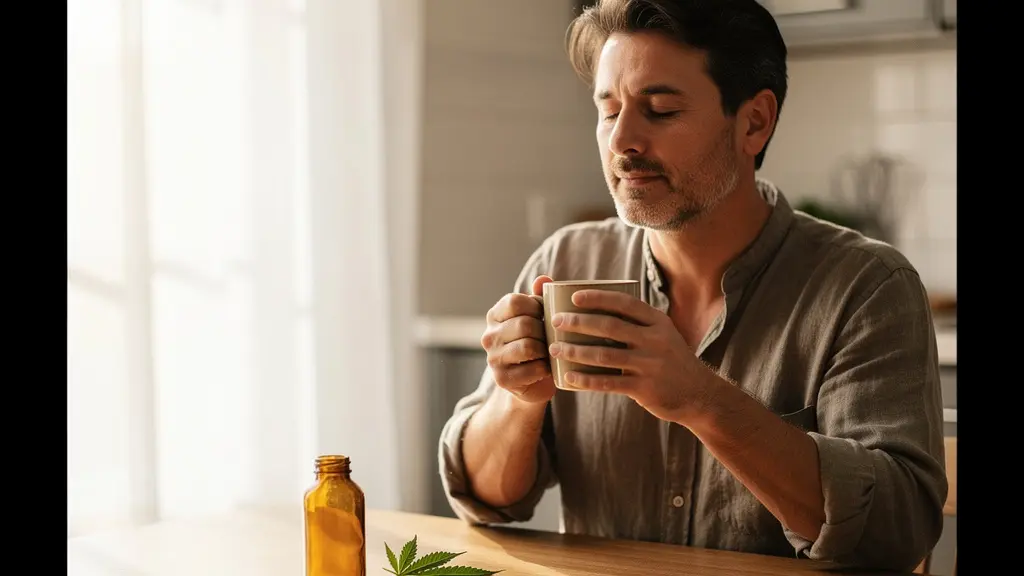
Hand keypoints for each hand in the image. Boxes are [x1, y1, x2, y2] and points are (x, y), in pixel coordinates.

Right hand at [480, 275, 556, 403]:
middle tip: (552, 338)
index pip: (516, 302)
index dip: (537, 307)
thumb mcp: (538, 317)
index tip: (545, 316)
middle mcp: (489, 336)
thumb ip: (540, 297)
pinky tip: (546, 368)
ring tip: (550, 352)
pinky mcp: (502, 379)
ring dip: (546, 350)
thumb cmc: (537, 342)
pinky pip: (533, 369)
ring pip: (528, 346)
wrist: (533, 382)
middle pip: (524, 324)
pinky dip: (545, 368)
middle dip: (545, 331)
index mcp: (495, 315)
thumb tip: (543, 280)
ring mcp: (492, 358)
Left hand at [546, 289, 715, 423]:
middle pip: (609, 326)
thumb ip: (639, 323)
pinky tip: (569, 377)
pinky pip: (608, 383)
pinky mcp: (644, 388)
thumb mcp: (664, 335)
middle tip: (556, 321)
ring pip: (604, 355)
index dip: (597, 298)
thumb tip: (599, 310)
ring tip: (555, 348)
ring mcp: (650, 365)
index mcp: (658, 322)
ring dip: (575, 351)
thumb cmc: (672, 360)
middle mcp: (655, 340)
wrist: (699, 394)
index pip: (624, 303)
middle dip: (578, 322)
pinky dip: (585, 379)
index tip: (573, 297)